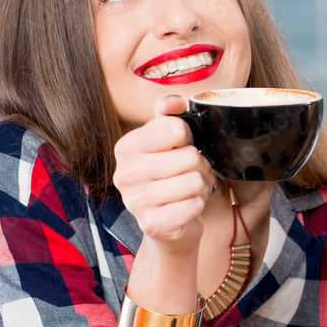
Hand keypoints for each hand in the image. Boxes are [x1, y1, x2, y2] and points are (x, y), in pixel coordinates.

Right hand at [112, 93, 213, 253]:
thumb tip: (174, 102)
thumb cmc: (171, 178)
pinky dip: (198, 206)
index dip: (190, 138)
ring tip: (188, 191)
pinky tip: (185, 208)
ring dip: (201, 187)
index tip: (181, 148)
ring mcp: (136, 202)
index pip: (176, 128)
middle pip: (190, 156)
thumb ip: (170, 115)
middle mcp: (125, 173)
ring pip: (194, 181)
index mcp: (127, 147)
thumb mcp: (168, 142)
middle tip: (190, 174)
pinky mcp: (153, 224)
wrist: (169, 224)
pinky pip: (195, 205)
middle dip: (200, 167)